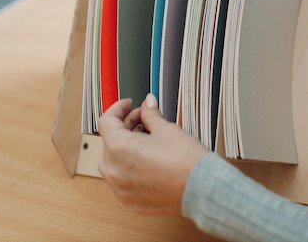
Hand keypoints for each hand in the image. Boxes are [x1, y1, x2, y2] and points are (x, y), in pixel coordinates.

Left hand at [98, 94, 208, 214]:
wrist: (201, 189)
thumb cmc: (186, 161)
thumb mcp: (167, 130)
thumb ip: (151, 115)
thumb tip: (147, 105)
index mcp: (119, 148)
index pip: (106, 122)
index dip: (118, 108)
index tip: (128, 104)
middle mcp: (114, 171)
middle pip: (109, 142)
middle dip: (125, 127)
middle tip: (144, 120)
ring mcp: (121, 189)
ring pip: (113, 163)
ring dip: (124, 149)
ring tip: (146, 141)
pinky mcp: (130, 202)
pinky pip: (122, 181)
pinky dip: (129, 168)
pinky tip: (147, 161)